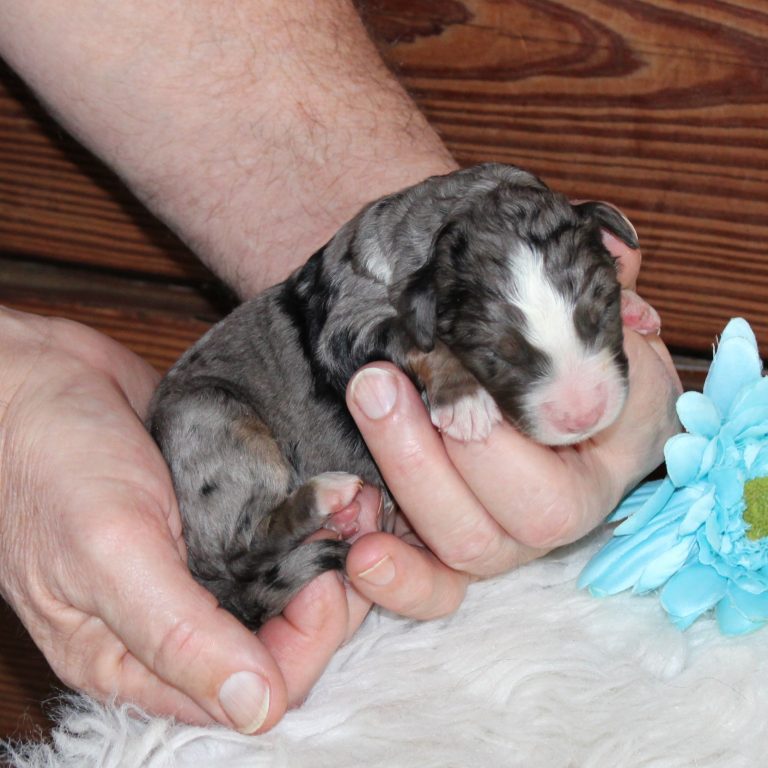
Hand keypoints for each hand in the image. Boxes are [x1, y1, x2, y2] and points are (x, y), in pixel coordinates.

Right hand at [0, 307, 377, 730]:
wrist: (38, 378)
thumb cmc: (51, 462)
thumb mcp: (110, 552)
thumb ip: (178, 635)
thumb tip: (256, 708)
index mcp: (136, 654)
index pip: (248, 689)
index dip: (302, 647)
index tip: (326, 584)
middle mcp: (173, 617)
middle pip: (279, 638)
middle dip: (329, 595)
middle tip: (355, 534)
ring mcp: (198, 563)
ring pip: (285, 585)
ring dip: (329, 552)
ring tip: (355, 505)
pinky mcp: (215, 517)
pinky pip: (277, 535)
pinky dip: (312, 518)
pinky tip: (336, 491)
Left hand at [343, 234, 681, 617]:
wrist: (527, 364)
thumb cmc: (564, 344)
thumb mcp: (592, 316)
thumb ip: (600, 295)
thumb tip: (609, 258)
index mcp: (596, 469)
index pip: (553, 488)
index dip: (493, 447)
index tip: (442, 378)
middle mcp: (547, 517)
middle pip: (494, 528)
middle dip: (424, 458)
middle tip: (377, 384)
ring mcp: (498, 537)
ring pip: (455, 552)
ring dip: (399, 485)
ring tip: (361, 408)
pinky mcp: (451, 548)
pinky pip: (432, 590)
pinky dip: (397, 580)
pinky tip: (358, 548)